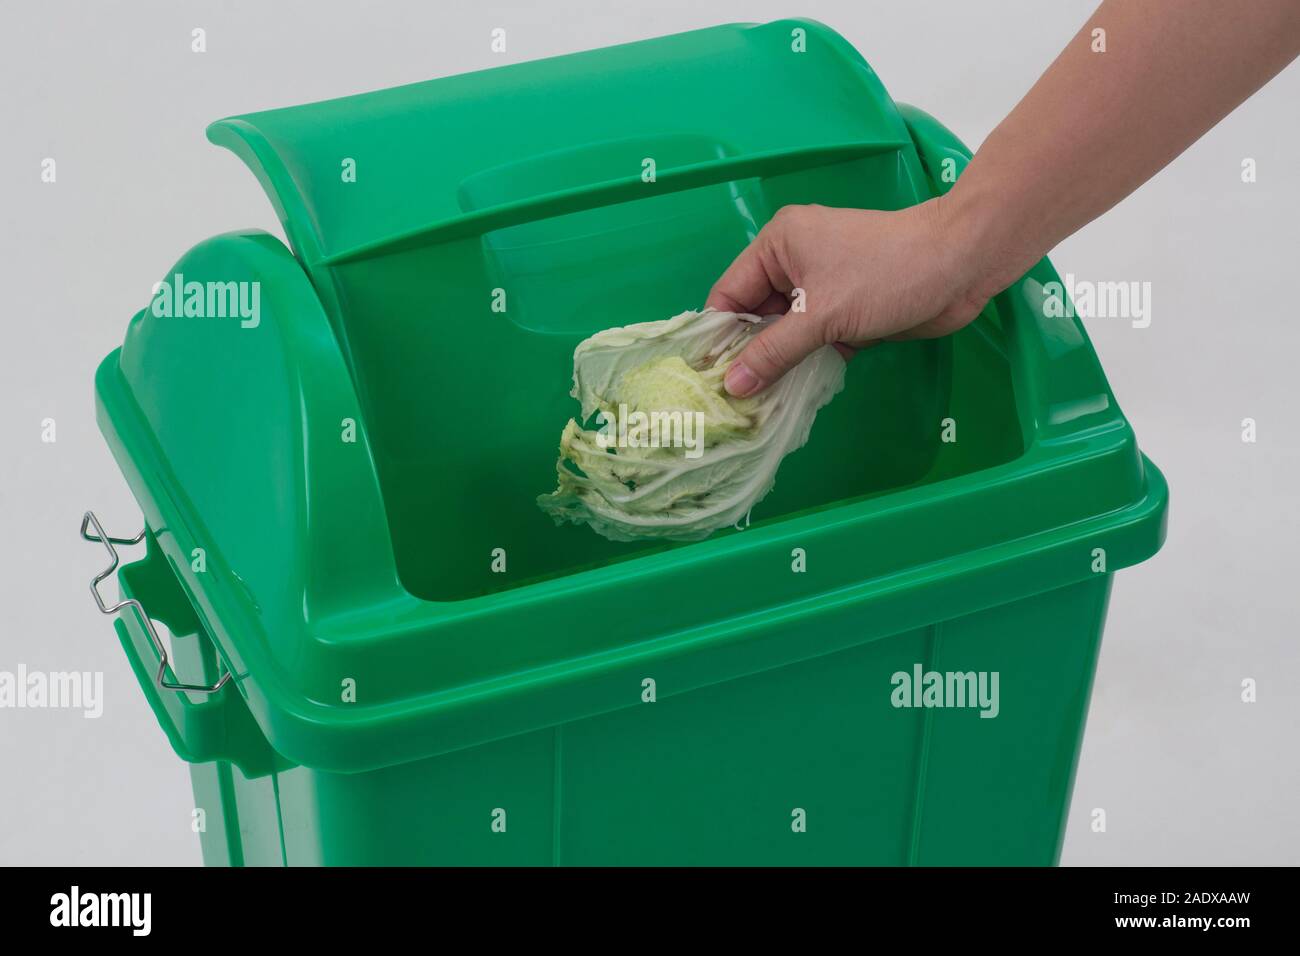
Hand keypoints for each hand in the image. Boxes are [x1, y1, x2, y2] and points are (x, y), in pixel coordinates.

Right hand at [707, 199, 999, 396]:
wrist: (962, 265)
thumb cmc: (887, 274)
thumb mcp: (822, 315)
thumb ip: (774, 353)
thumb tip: (732, 386)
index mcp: (778, 245)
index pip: (730, 295)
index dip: (718, 338)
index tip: (707, 381)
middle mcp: (794, 262)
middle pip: (755, 318)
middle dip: (748, 358)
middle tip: (733, 404)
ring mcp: (823, 287)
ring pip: (786, 334)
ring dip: (778, 366)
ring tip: (758, 408)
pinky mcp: (847, 310)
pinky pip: (814, 342)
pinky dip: (807, 365)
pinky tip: (794, 398)